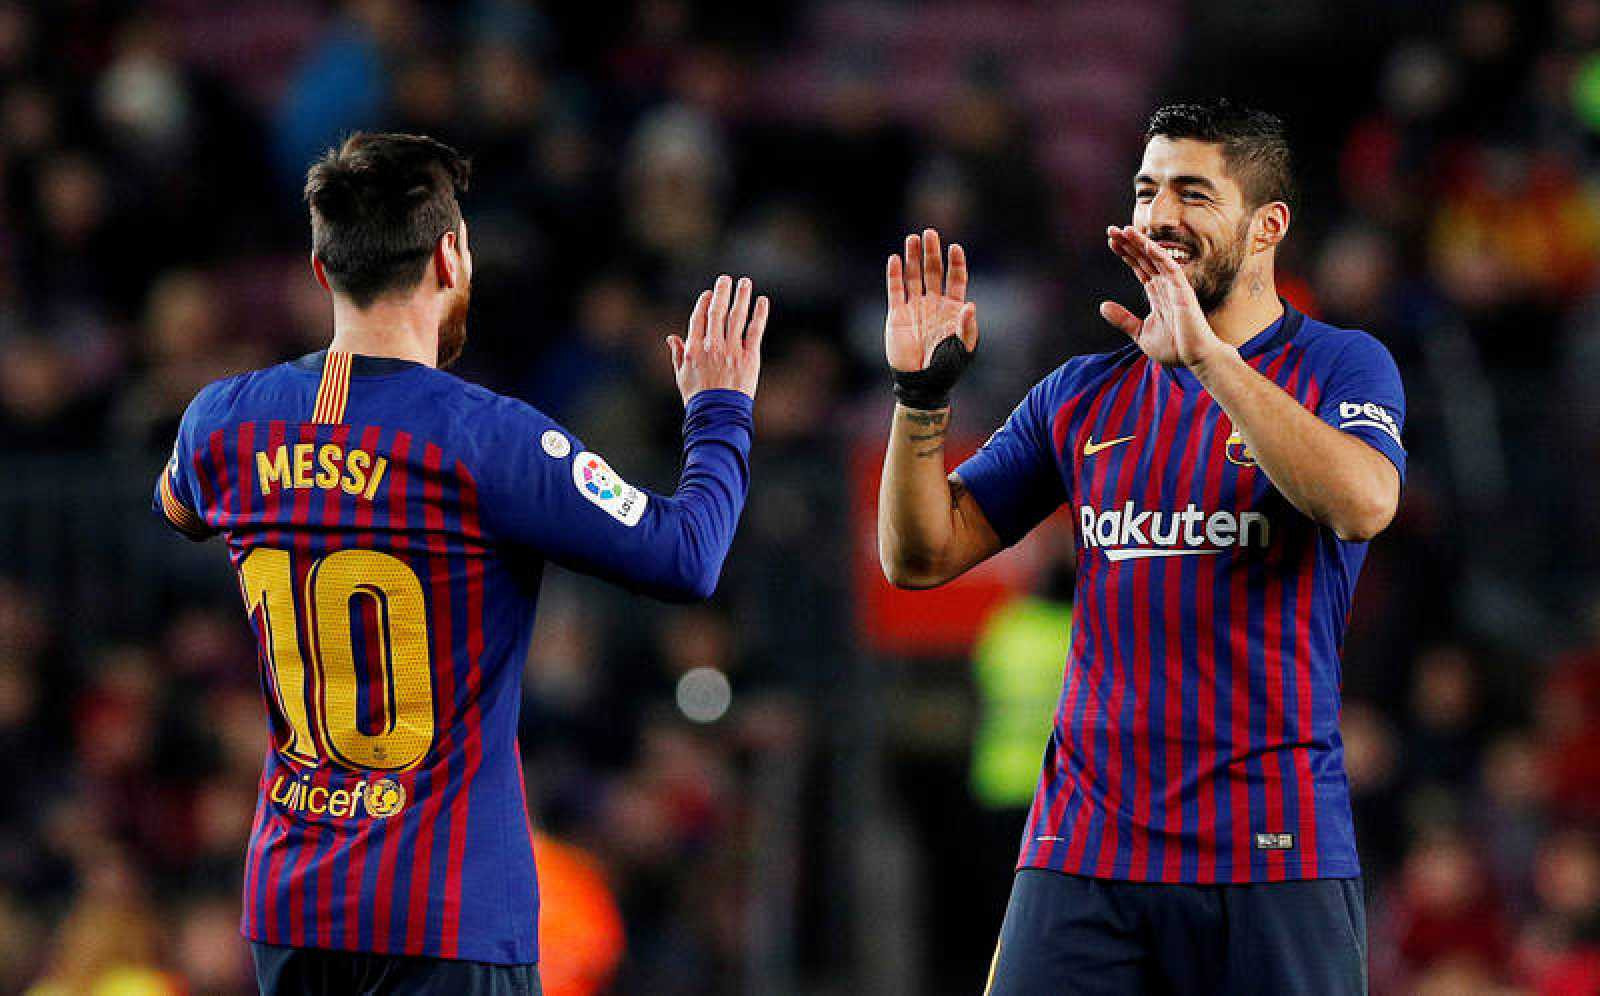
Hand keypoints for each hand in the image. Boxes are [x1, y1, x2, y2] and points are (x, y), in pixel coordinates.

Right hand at [668, 275, 768, 403]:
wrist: (717, 415)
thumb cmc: (698, 399)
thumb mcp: (681, 376)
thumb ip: (677, 354)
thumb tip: (671, 337)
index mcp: (694, 349)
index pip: (698, 318)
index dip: (703, 303)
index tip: (709, 293)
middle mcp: (712, 346)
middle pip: (717, 312)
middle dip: (721, 293)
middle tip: (726, 279)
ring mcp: (731, 350)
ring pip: (736, 316)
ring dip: (741, 297)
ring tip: (745, 283)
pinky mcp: (749, 357)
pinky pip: (755, 330)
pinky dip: (759, 314)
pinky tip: (762, 301)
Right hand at [885, 228, 978, 372]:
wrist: (920, 383)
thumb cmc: (946, 367)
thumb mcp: (963, 348)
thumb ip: (967, 326)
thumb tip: (970, 305)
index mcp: (952, 308)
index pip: (955, 279)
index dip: (956, 263)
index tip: (955, 248)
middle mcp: (933, 303)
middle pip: (933, 271)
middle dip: (932, 252)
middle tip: (930, 233)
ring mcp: (915, 307)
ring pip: (913, 276)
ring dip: (913, 257)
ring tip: (913, 238)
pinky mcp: (896, 314)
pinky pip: (895, 290)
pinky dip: (895, 274)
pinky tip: (896, 259)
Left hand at [1100, 225, 1231, 369]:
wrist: (1194, 359)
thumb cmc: (1174, 347)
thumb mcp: (1140, 333)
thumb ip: (1123, 319)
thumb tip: (1102, 306)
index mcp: (1157, 293)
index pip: (1139, 267)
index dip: (1126, 254)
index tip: (1111, 242)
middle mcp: (1165, 286)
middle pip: (1144, 258)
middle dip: (1128, 244)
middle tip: (1111, 230)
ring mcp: (1175, 286)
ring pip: (1155, 259)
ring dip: (1140, 244)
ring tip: (1124, 230)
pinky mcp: (1183, 291)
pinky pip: (1171, 268)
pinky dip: (1159, 255)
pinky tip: (1146, 244)